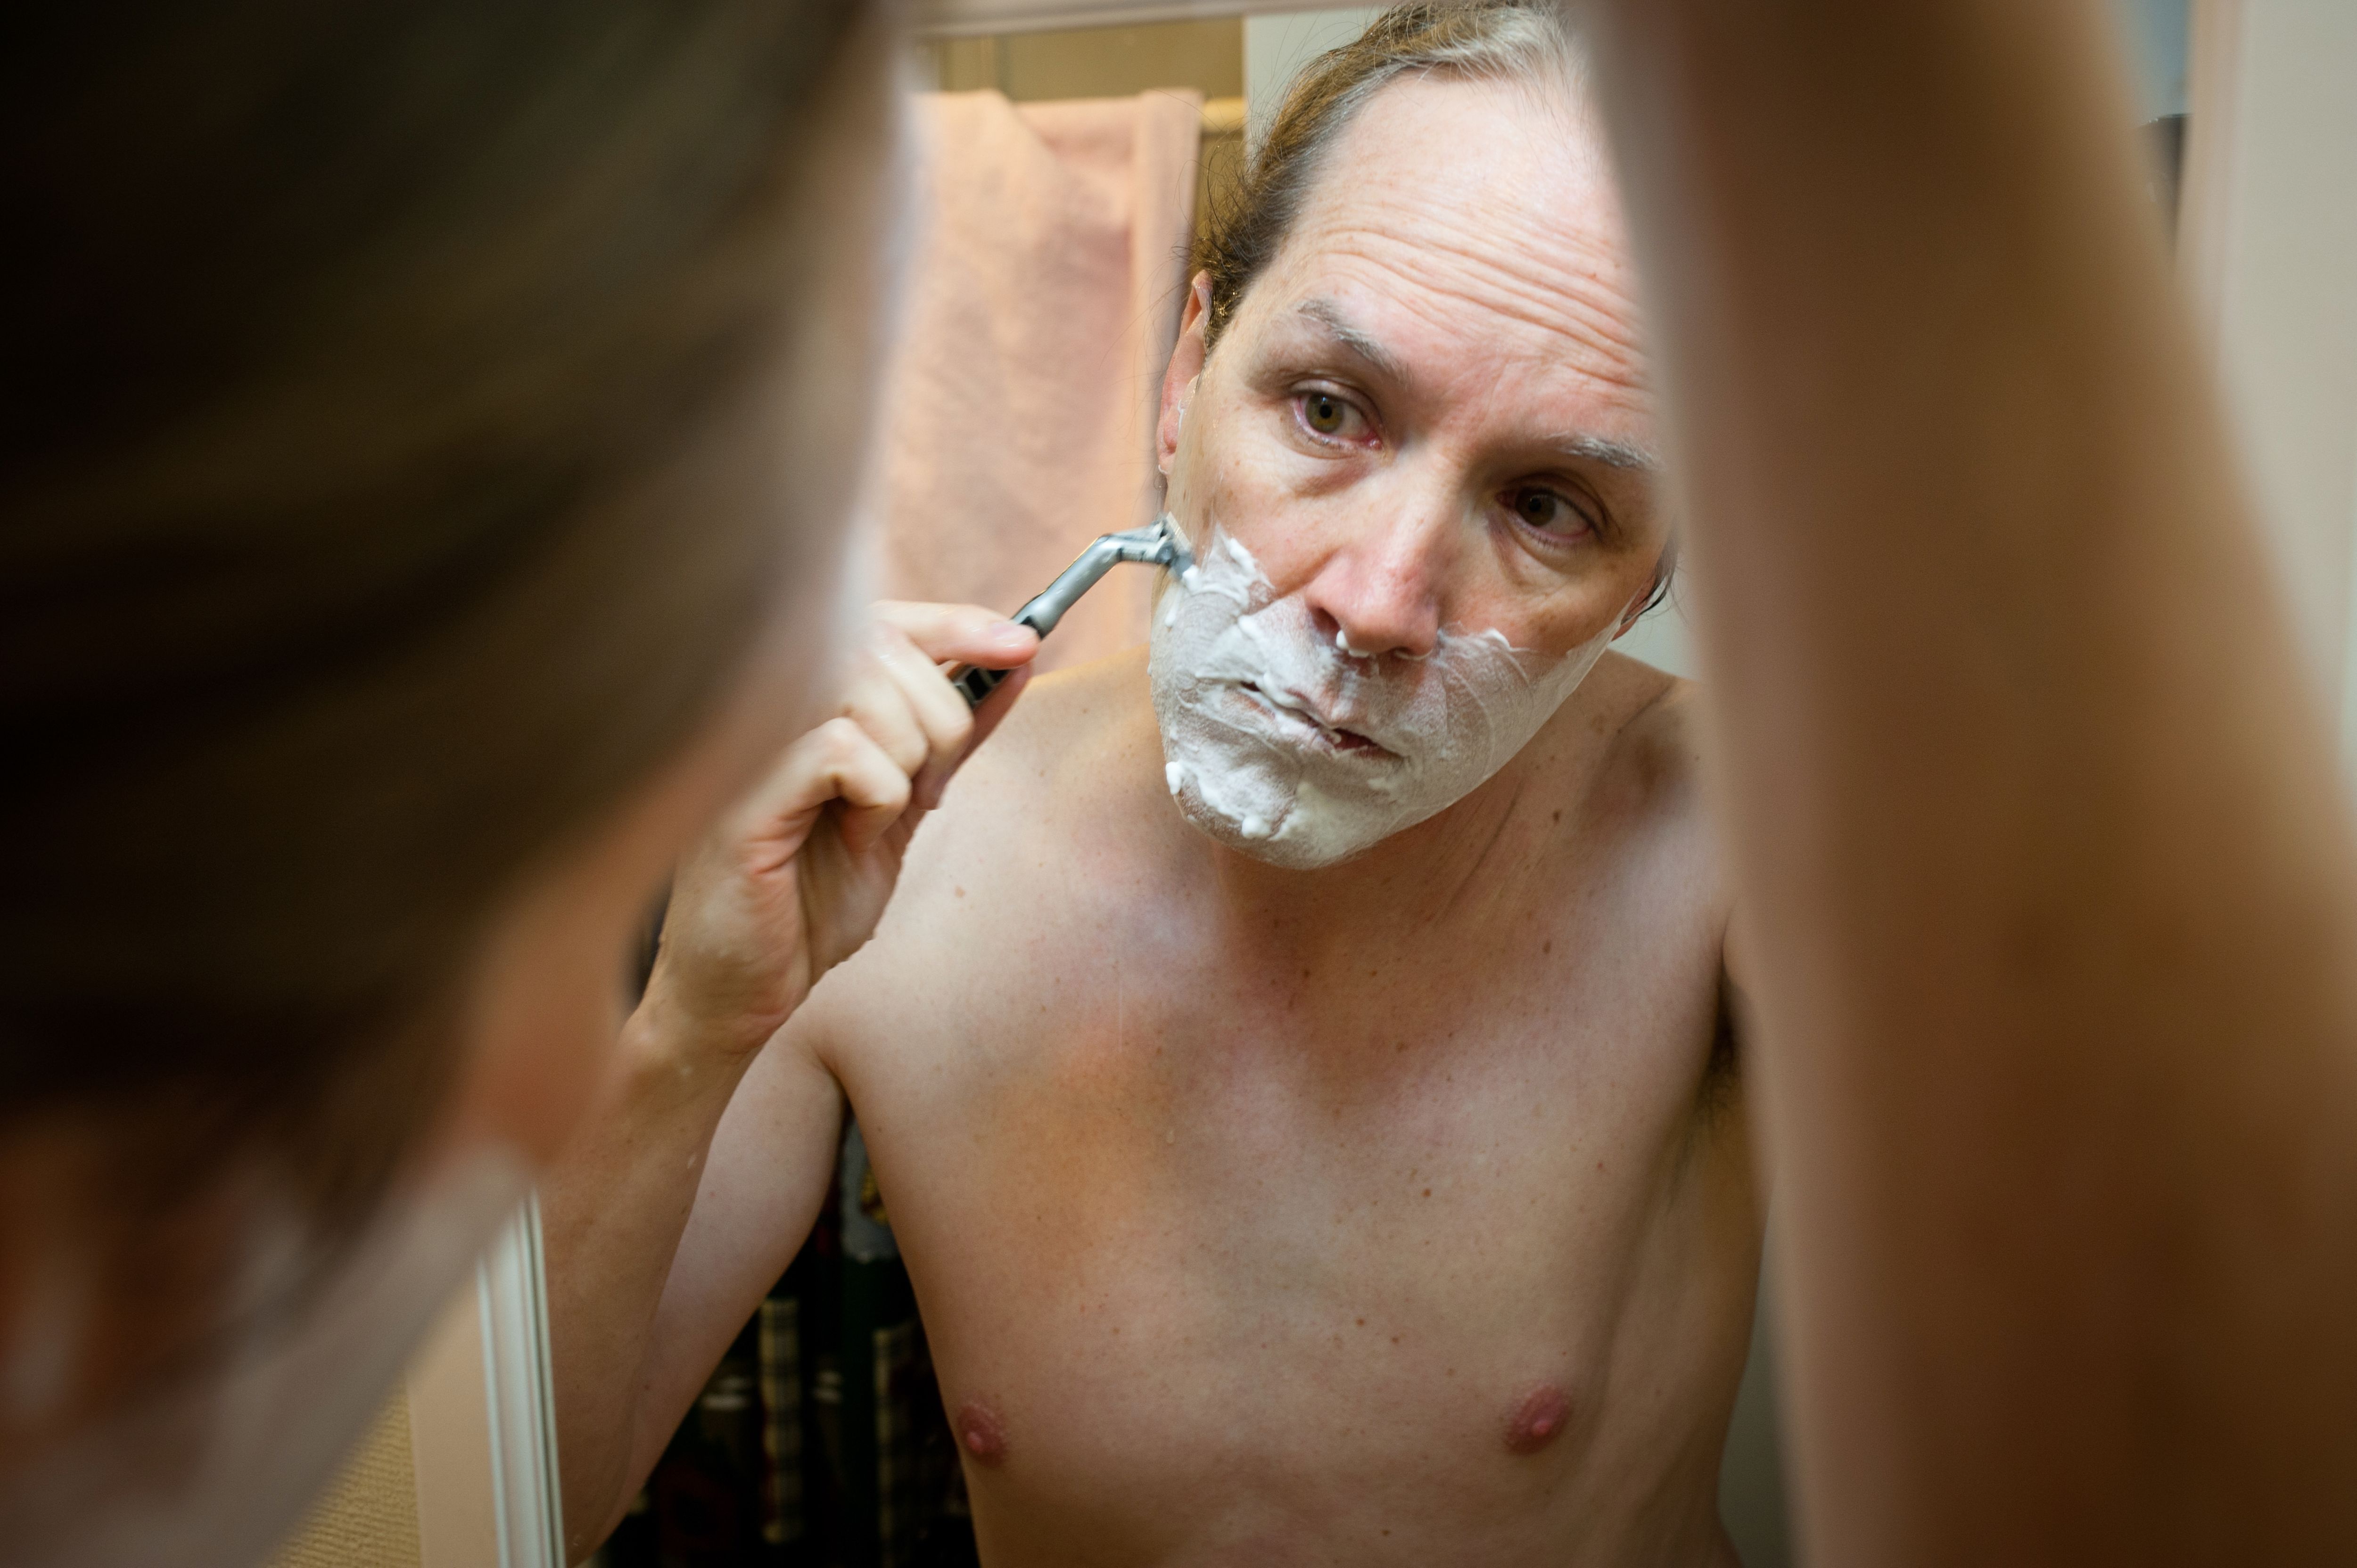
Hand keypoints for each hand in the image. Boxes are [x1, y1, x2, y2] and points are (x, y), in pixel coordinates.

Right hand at [645, 602, 1037, 1057]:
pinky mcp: (741, 796)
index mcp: (795, 698)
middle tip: (930, 789)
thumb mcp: (903, 803)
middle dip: (943, 717)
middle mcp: (761, 705)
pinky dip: (878, 794)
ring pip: (867, 691)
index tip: (1023, 642)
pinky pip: (843, 752)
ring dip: (910, 760)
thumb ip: (951, 732)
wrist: (745, 988)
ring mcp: (745, 744)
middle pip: (885, 646)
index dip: (957, 621)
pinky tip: (855, 832)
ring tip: (879, 816)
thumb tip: (1016, 659)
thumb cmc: (808, 900)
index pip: (880, 618)